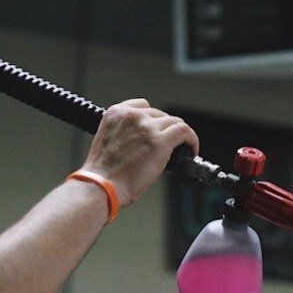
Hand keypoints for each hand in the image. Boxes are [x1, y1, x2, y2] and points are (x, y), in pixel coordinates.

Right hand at [82, 100, 198, 208]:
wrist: (101, 187)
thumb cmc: (102, 174)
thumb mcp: (107, 141)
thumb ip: (125, 134)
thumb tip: (147, 141)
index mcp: (115, 113)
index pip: (143, 106)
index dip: (153, 120)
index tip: (157, 132)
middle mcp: (132, 115)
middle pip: (160, 115)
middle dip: (165, 131)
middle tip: (168, 148)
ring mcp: (147, 127)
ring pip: (174, 122)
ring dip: (179, 136)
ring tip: (182, 150)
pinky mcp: (161, 141)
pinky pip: (185, 132)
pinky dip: (192, 140)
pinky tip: (191, 151)